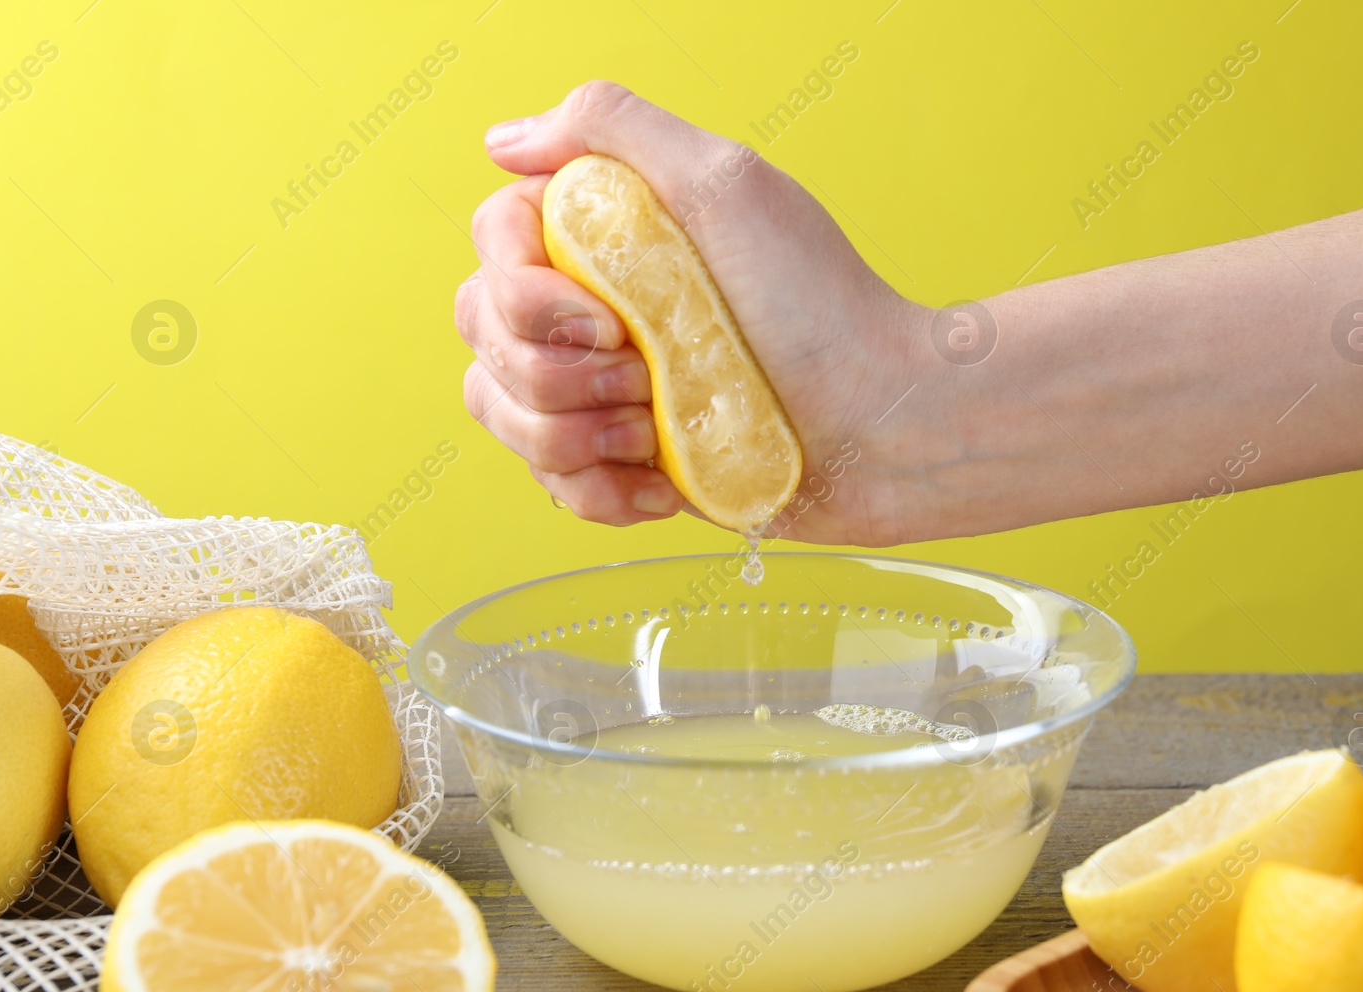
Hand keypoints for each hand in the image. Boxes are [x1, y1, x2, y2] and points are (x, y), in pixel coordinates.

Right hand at [455, 80, 934, 544]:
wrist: (880, 426)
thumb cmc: (820, 303)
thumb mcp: (723, 182)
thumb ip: (610, 128)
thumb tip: (502, 143)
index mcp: (607, 230)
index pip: (492, 241)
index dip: (525, 291)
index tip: (608, 315)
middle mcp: (592, 303)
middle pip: (482, 331)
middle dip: (551, 370)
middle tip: (642, 374)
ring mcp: (602, 387)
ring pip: (500, 410)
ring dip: (572, 433)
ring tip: (656, 431)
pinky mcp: (621, 462)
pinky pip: (549, 484)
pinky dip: (598, 491)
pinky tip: (662, 484)